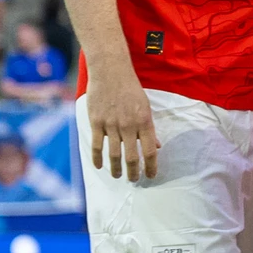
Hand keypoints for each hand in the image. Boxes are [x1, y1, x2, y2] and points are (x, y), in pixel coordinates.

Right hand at [84, 59, 158, 180]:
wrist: (110, 72)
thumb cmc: (130, 89)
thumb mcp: (146, 107)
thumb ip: (149, 128)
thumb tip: (157, 146)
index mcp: (144, 122)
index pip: (150, 151)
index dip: (151, 166)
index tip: (151, 176)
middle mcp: (129, 126)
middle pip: (132, 157)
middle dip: (134, 172)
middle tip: (134, 180)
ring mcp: (111, 125)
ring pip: (114, 154)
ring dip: (116, 169)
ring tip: (119, 176)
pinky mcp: (96, 122)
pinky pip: (97, 145)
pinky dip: (98, 158)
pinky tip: (99, 166)